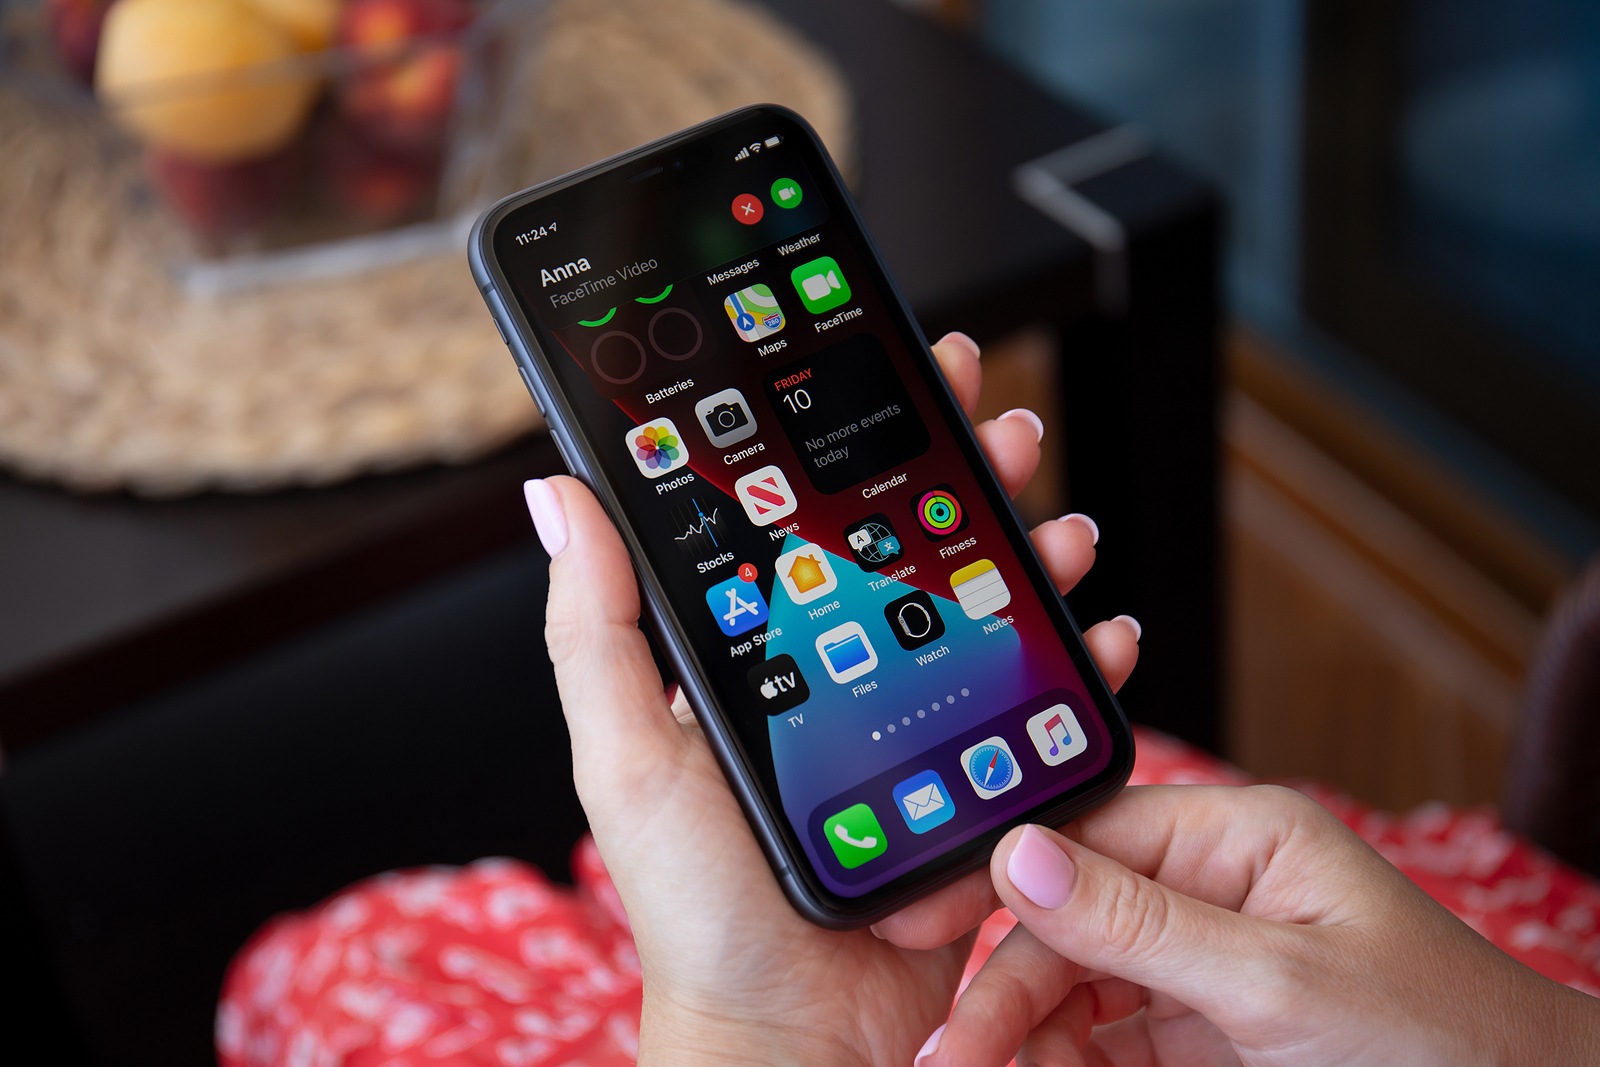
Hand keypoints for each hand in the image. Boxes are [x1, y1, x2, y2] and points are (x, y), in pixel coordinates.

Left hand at [522, 332, 1141, 1064]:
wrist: (790, 1038)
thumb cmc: (696, 907)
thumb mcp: (625, 752)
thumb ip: (596, 628)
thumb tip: (560, 494)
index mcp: (765, 656)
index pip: (814, 522)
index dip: (855, 444)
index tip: (889, 370)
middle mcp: (843, 680)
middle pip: (914, 552)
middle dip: (965, 478)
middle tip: (1001, 422)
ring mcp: (917, 731)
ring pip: (988, 615)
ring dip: (1032, 557)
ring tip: (1061, 527)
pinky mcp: (976, 787)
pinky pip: (1035, 709)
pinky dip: (1077, 668)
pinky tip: (1099, 635)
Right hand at [898, 785, 1599, 1065]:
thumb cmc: (1437, 1037)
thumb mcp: (1278, 982)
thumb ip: (1141, 922)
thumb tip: (1019, 854)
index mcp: (1232, 838)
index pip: (1083, 842)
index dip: (996, 887)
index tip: (922, 932)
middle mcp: (1208, 890)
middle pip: (1066, 924)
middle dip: (1005, 990)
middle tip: (950, 1054)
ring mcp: (1204, 965)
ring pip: (1075, 988)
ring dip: (1024, 1034)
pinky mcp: (1203, 1034)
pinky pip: (1108, 1040)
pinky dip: (1065, 1062)